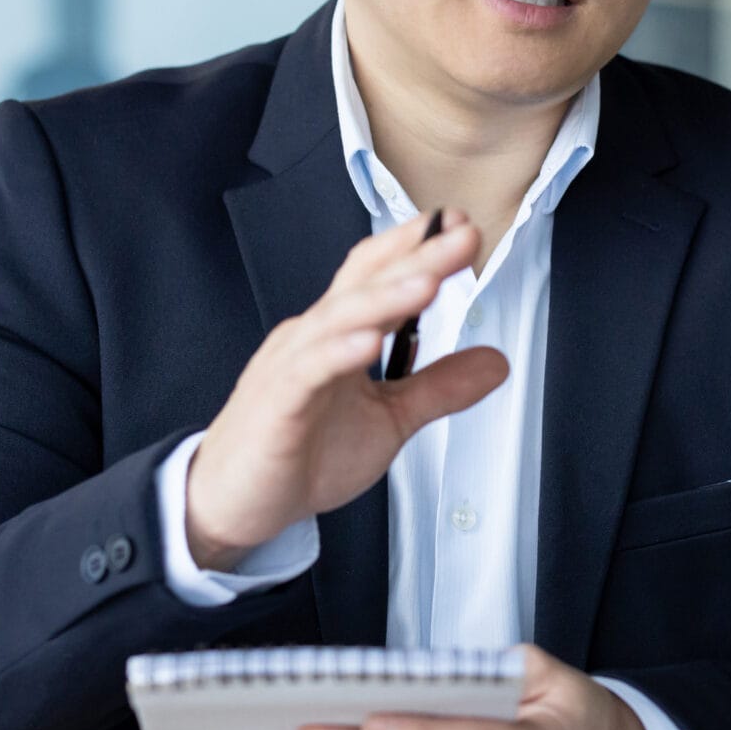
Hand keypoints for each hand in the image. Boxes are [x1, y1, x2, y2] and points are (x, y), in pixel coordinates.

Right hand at [185, 208, 506, 568]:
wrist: (235, 503)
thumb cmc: (298, 455)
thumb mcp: (389, 419)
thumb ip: (439, 387)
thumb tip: (496, 362)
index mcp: (337, 334)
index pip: (377, 275)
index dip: (416, 247)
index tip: (462, 226)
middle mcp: (312, 338)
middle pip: (364, 284)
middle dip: (415, 256)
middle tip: (461, 235)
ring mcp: (290, 367)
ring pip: (338, 319)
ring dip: (384, 298)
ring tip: (427, 281)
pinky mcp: (276, 405)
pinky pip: (307, 371)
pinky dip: (338, 354)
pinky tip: (367, 344)